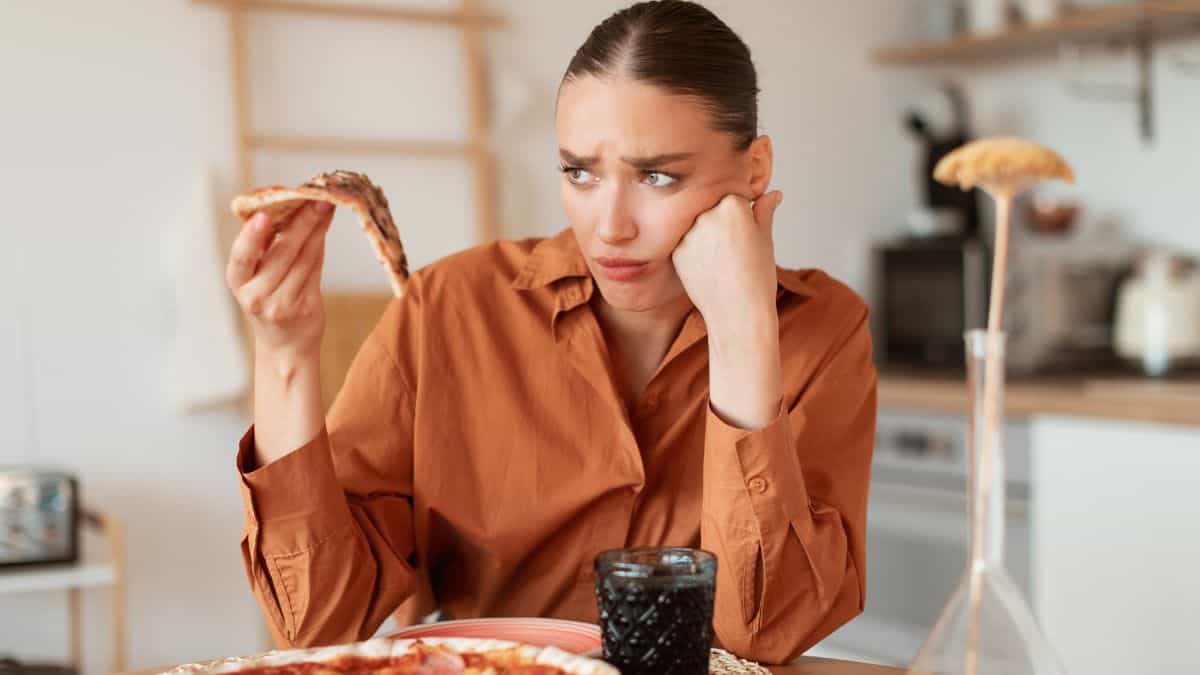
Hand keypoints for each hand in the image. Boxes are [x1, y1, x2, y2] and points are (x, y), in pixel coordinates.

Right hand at [225, 201, 333, 359]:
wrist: (285, 347)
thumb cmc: (271, 301)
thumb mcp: (259, 276)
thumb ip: (270, 245)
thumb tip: (290, 205)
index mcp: (238, 282)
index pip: (241, 257)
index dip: (251, 236)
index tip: (263, 215)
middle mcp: (256, 295)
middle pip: (282, 252)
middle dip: (300, 221)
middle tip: (316, 198)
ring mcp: (281, 304)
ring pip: (303, 258)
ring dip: (316, 229)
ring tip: (326, 205)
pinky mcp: (304, 308)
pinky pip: (315, 269)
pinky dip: (320, 245)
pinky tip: (325, 227)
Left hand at [671, 191, 783, 331]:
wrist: (738, 314)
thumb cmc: (757, 278)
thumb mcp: (766, 240)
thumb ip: (763, 212)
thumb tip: (772, 194)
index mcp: (733, 205)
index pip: (734, 198)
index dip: (741, 216)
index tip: (745, 232)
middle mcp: (707, 214)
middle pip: (713, 210)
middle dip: (722, 224)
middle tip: (734, 249)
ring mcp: (689, 233)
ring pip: (698, 226)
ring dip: (706, 237)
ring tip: (722, 261)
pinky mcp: (677, 252)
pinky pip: (686, 244)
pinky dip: (695, 253)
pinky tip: (710, 269)